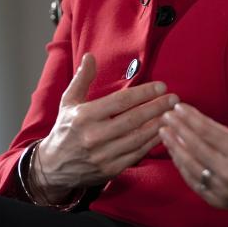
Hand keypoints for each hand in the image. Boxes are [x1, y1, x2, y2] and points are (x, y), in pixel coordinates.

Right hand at [33, 53, 178, 201]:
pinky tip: (163, 133)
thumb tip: (90, 56)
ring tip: (174, 114)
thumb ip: (82, 79)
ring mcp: (103, 155)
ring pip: (138, 138)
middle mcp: (94, 136)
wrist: (53, 167)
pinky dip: (152, 143)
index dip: (143, 93)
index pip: (120, 102)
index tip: (161, 86)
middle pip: (133, 119)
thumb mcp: (69, 102)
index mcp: (84, 116)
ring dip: (159, 125)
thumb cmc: (65, 130)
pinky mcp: (110, 170)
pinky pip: (136, 154)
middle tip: (174, 99)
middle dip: (157, 108)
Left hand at [159, 97, 227, 210]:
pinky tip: (175, 154)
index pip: (209, 132)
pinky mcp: (219, 201)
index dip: (191, 118)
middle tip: (165, 116)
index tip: (178, 108)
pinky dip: (182, 167)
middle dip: (178, 129)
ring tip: (164, 132)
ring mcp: (224, 190)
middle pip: (196, 147)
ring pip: (191, 166)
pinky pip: (195, 183)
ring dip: (175, 148)